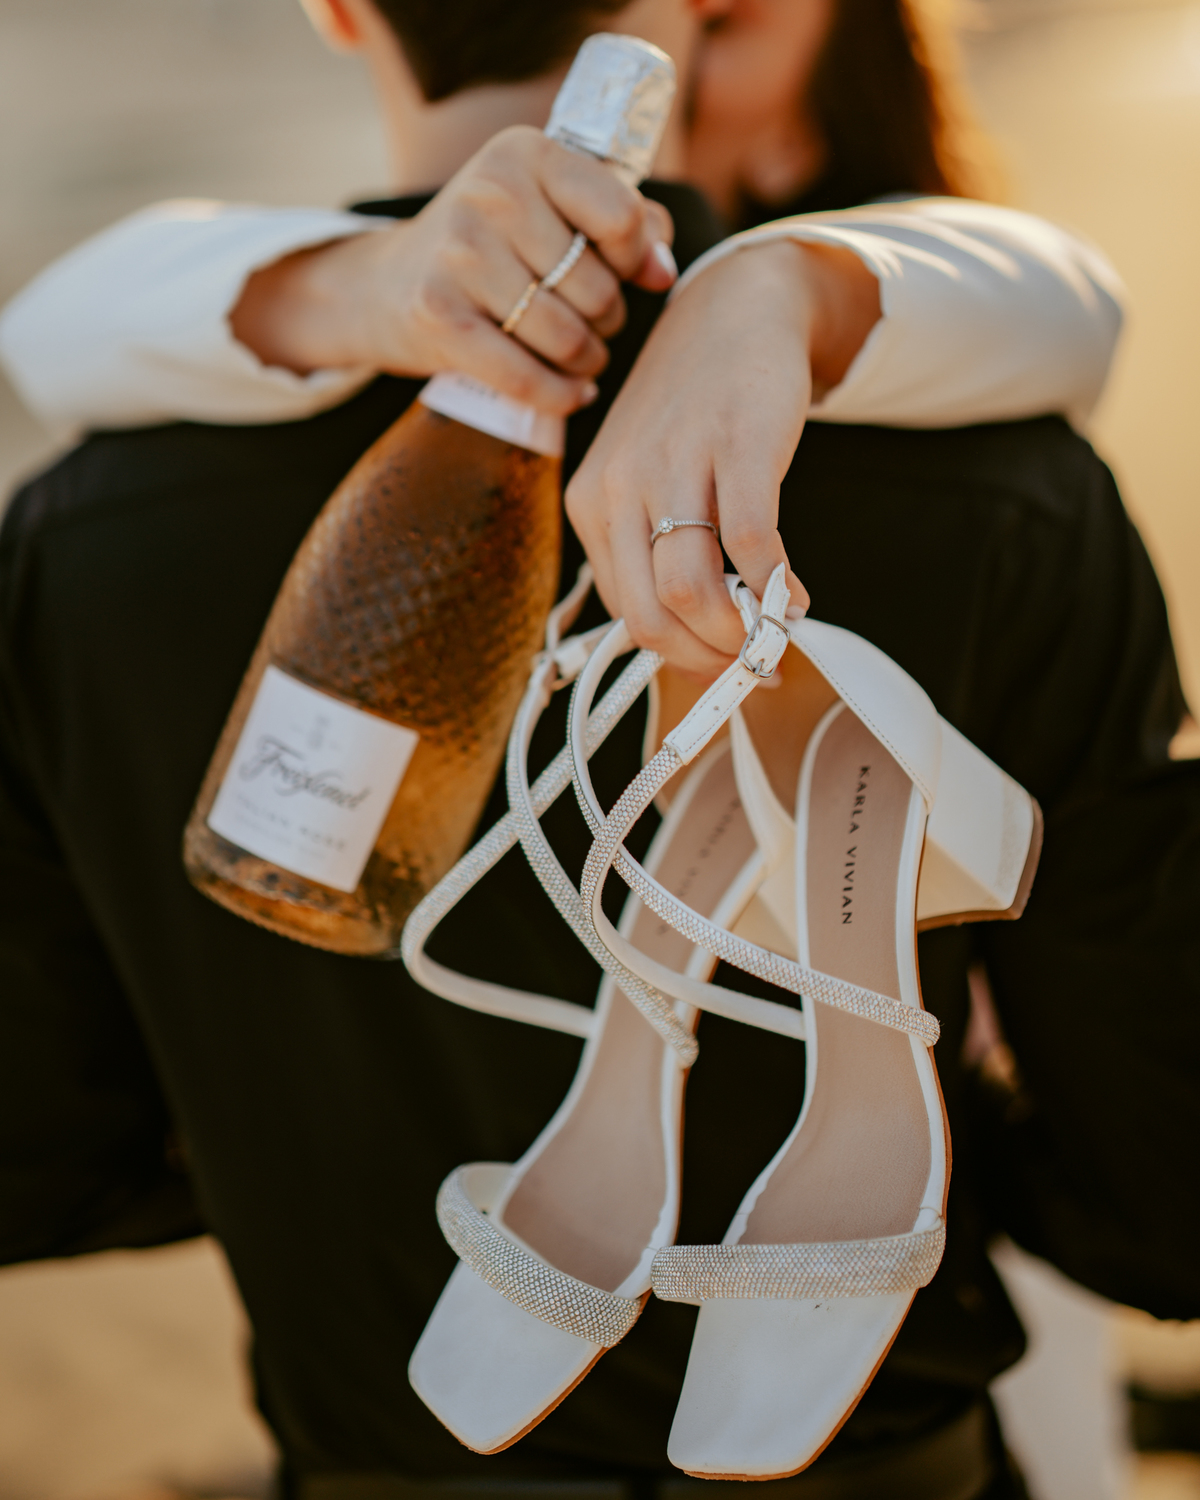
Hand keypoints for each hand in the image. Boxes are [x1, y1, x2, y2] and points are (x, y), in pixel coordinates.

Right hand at [229, 126, 675, 414]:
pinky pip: (524, 375)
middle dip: (608, 319)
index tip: (629, 273)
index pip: (620, 215)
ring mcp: (459, 254)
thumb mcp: (550, 209)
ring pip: (566, 337)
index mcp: (527, 152)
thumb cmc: (492, 247)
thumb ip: (622, 221)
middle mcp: (491, 192)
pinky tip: (573, 394)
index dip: (637, 257)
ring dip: (587, 360)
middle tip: (594, 323)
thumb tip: (663, 270)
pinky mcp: (437, 314)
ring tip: (582, 356)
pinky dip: (559, 395)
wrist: (387, 284)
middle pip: (596, 288)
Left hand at [565, 239, 879, 674]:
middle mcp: (621, 486)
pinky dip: (776, 587)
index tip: (723, 670)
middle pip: (651, 616)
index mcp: (591, 504)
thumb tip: (694, 643)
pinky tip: (798, 595)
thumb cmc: (693, 412)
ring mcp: (676, 463)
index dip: (679, 658)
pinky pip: (749, 542)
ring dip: (738, 633)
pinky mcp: (737, 444)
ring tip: (775, 632)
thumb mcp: (648, 479)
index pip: (624, 614)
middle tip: (751, 663)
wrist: (733, 311)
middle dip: (706, 658)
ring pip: (690, 590)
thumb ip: (655, 552)